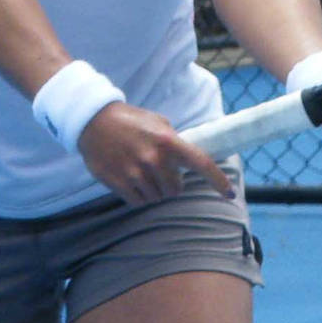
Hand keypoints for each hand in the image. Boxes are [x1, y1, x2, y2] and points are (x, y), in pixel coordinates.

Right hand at [78, 103, 234, 205]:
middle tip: (156, 171)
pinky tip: (129, 180)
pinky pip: (138, 202)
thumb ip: (174, 142)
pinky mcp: (119, 182)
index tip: (229, 193)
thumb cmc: (129, 121)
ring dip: (151, 190)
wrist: (92, 121)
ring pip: (156, 197)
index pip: (200, 163)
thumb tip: (188, 162)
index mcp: (168, 141)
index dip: (217, 180)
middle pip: (175, 190)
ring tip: (139, 172)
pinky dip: (137, 196)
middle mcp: (154, 159)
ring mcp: (136, 172)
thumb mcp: (158, 123)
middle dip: (169, 184)